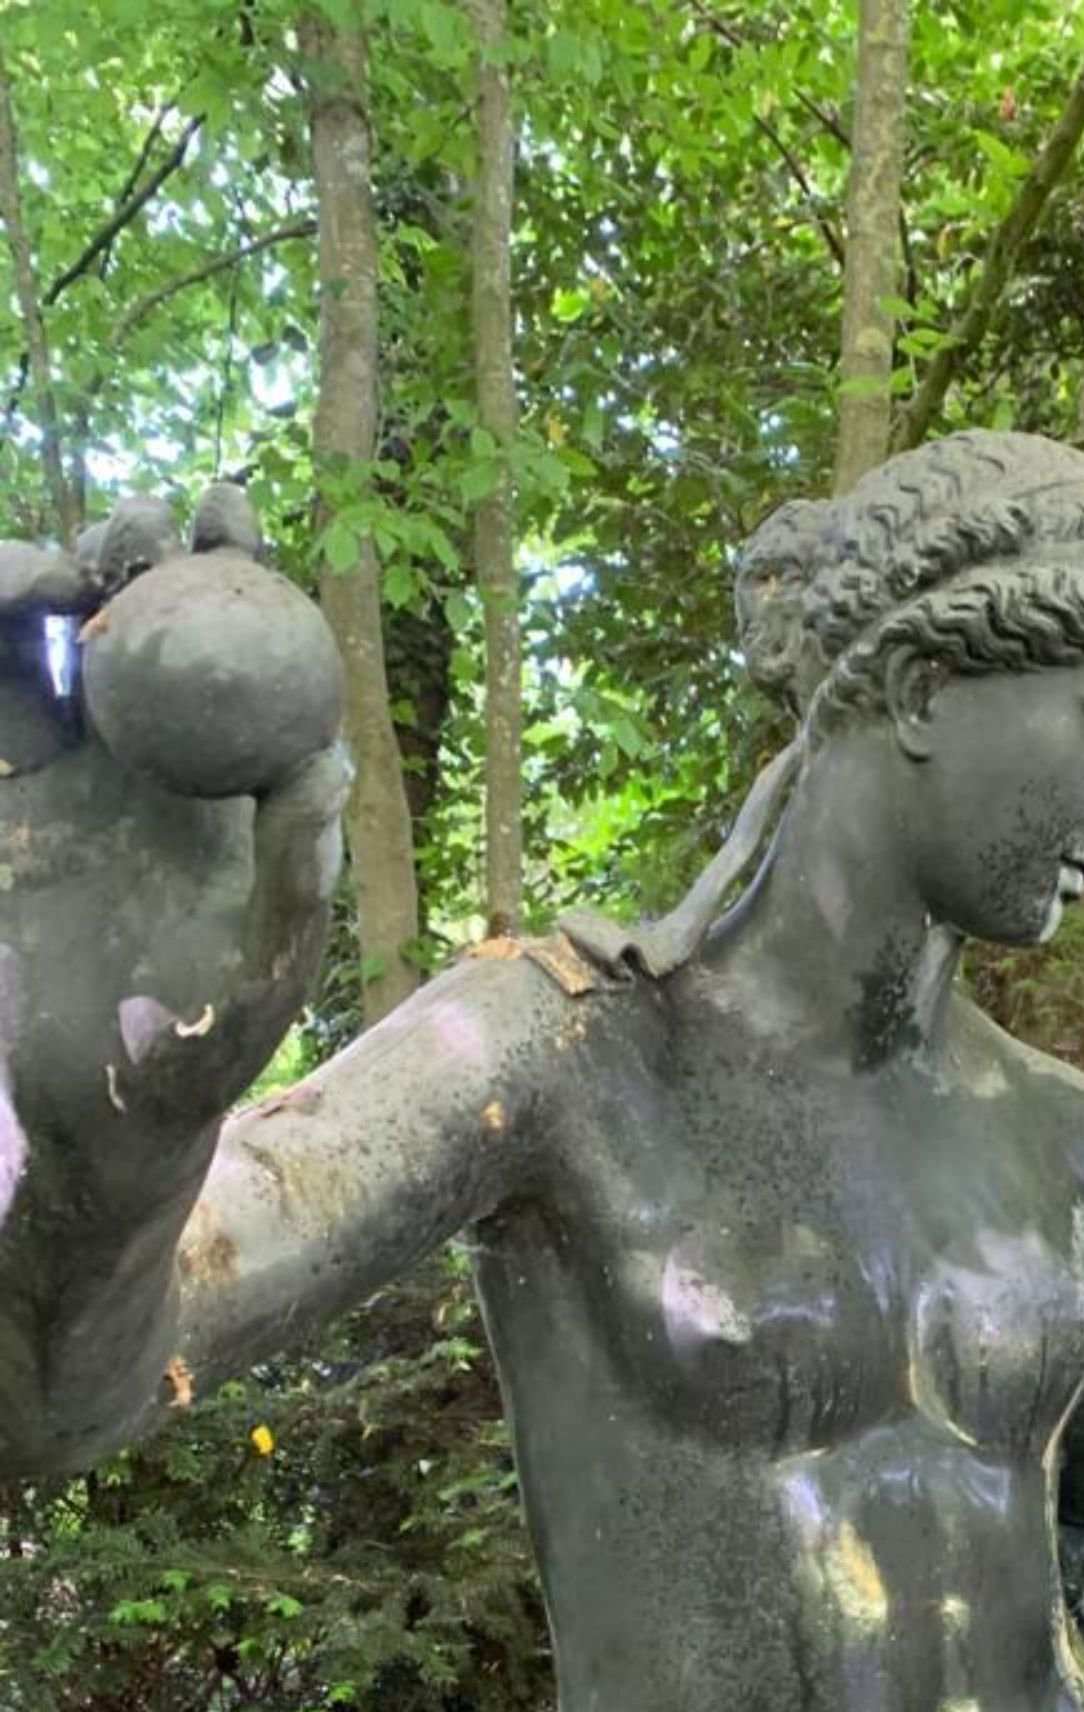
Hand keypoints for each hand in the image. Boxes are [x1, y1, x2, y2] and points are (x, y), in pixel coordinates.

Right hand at [0, 488, 346, 1201]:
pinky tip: (12, 607)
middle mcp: (167, 755)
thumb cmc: (207, 1049)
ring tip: (60, 576)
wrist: (102, 1103)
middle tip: (135, 537)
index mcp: (239, 776)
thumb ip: (296, 874)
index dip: (241, 562)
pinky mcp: (9, 794)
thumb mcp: (266, 972)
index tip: (228, 510)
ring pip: (65, 634)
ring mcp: (82, 767)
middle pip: (154, 612)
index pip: (248, 645)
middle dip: (146, 543)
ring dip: (59, 573)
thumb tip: (327, 759)